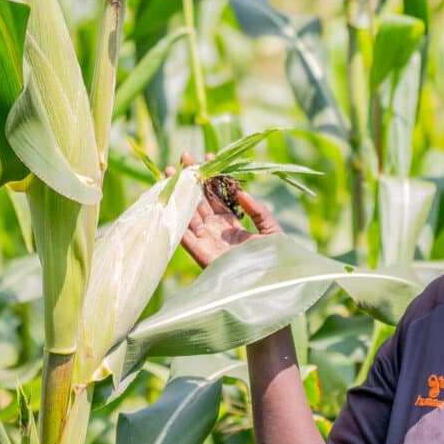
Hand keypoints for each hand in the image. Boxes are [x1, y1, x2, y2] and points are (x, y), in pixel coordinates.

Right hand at [171, 153, 281, 268]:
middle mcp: (216, 231)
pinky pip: (185, 239)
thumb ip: (260, 212)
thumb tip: (243, 193)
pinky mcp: (202, 256)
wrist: (272, 288)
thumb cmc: (276, 262)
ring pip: (187, 214)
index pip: (217, 196)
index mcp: (232, 225)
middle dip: (190, 179)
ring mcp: (207, 243)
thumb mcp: (272, 231)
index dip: (212, 177)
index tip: (209, 156)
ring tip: (168, 172)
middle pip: (199, 201)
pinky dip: (175, 223)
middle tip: (183, 156)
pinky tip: (167, 204)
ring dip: (178, 194)